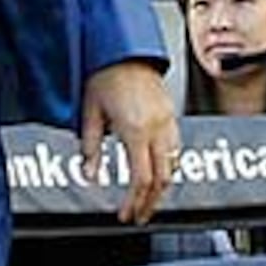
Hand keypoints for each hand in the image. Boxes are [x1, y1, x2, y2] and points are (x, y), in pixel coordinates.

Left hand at [80, 61, 179, 225]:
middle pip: (162, 179)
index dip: (134, 202)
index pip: (141, 179)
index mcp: (136, 129)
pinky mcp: (172, 115)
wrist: (124, 49)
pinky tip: (159, 174)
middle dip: (151, 203)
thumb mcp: (90, 113)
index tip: (126, 215)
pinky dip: (169, 167)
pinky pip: (176, 149)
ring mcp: (168, 121)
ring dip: (162, 188)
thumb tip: (89, 174)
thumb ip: (91, 148)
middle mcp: (157, 127)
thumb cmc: (105, 75)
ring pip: (174, 166)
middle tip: (139, 216)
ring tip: (148, 201)